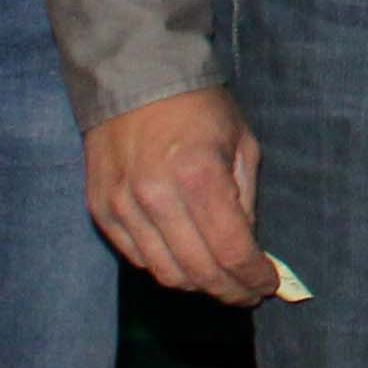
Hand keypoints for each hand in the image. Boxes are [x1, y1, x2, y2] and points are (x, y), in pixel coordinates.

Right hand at [86, 86, 279, 303]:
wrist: (133, 75)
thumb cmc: (197, 106)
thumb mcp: (241, 142)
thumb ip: (246, 200)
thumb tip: (248, 250)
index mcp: (199, 176)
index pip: (231, 251)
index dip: (254, 277)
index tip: (267, 284)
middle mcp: (156, 198)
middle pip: (199, 272)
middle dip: (229, 290)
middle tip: (247, 293)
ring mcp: (122, 207)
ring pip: (165, 273)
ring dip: (198, 285)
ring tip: (218, 279)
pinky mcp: (100, 210)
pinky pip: (136, 258)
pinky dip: (165, 266)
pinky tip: (185, 258)